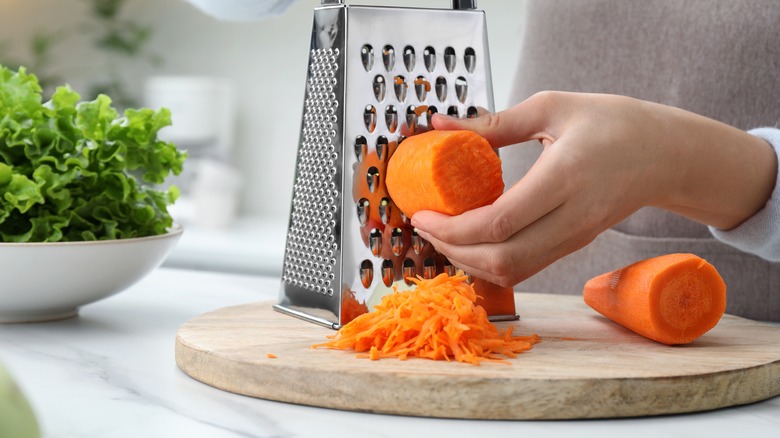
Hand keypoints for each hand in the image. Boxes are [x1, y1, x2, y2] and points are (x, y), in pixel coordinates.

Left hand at [411, 91, 776, 286]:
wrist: (664, 154)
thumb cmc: (612, 122)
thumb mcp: (552, 107)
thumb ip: (493, 121)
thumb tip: (440, 125)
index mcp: (564, 177)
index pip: (500, 222)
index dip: (452, 228)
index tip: (422, 213)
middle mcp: (572, 216)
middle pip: (502, 258)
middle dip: (452, 250)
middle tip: (424, 226)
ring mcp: (575, 237)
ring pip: (513, 271)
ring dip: (469, 261)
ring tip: (442, 236)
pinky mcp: (574, 245)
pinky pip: (526, 268)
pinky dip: (491, 264)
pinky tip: (471, 242)